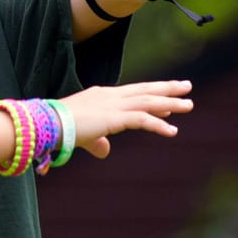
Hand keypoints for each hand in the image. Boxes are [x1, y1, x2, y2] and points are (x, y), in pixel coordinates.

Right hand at [60, 79, 193, 158]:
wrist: (47, 125)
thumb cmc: (59, 129)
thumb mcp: (83, 135)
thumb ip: (96, 142)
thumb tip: (105, 152)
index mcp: (101, 97)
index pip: (132, 94)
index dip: (152, 95)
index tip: (168, 99)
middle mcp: (110, 96)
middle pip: (145, 90)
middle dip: (167, 88)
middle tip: (187, 86)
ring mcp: (112, 105)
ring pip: (148, 101)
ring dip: (170, 103)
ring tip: (189, 105)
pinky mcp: (114, 117)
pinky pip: (141, 119)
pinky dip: (158, 124)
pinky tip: (172, 130)